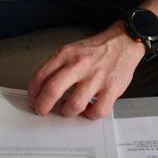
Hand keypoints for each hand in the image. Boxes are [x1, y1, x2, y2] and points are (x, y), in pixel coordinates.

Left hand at [27, 22, 145, 118]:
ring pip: (74, 105)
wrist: (123, 42)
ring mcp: (96, 77)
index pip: (41, 76)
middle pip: (53, 90)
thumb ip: (57, 67)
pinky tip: (90, 109)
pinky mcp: (112, 88)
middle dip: (43, 106)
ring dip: (67, 112)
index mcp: (66, 54)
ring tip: (69, 109)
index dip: (33, 93)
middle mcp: (80, 65)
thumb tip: (42, 89)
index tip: (33, 101)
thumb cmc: (96, 50)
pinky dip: (91, 115)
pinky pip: (97, 111)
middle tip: (42, 111)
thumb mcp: (72, 50)